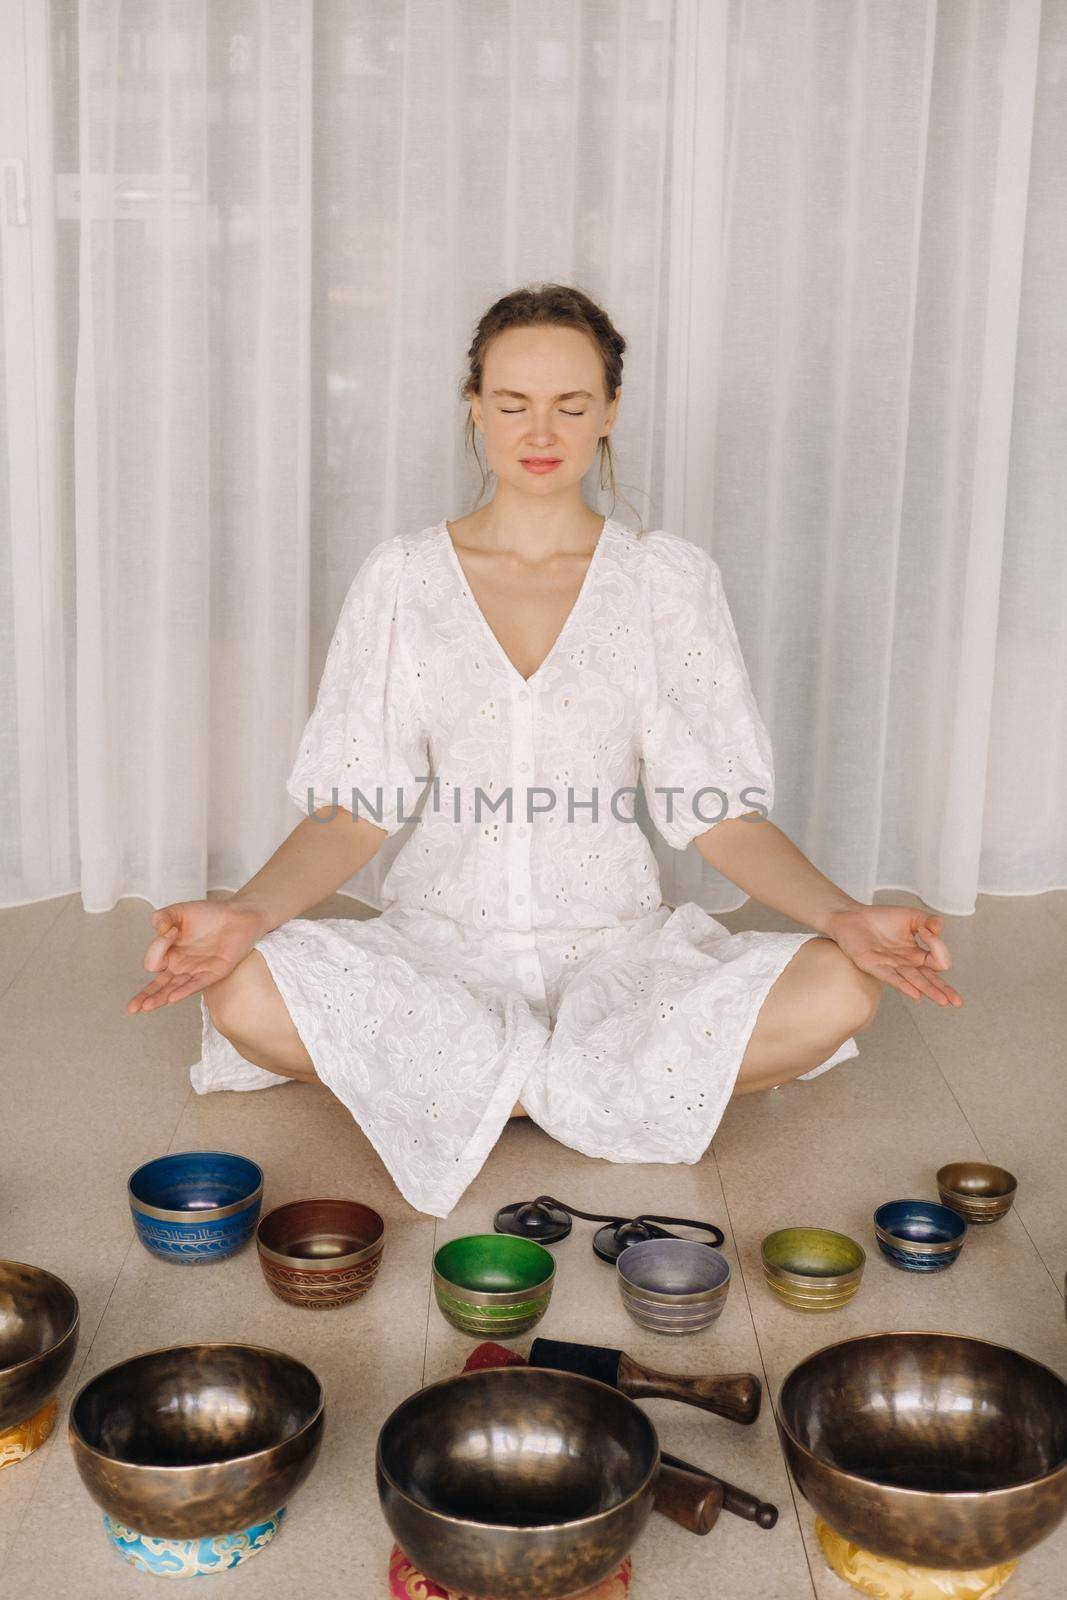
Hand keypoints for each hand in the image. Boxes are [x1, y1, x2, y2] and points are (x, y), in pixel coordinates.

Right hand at [126, 899, 266, 1013]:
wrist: (239, 915)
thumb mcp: (180, 911)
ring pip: (174, 989)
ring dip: (160, 998)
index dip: (157, 947)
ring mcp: (197, 971)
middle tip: (131, 1008)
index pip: (154, 961)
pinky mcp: (214, 973)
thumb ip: (163, 917)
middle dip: (145, 996)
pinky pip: (197, 984)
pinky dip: (184, 991)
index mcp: (170, 954)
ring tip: (146, 1007)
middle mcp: (181, 966)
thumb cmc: (209, 914)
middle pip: (159, 986)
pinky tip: (171, 998)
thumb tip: (157, 928)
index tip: (170, 930)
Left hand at [824, 904, 962, 1007]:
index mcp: (916, 955)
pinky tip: (916, 994)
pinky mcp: (874, 966)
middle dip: (944, 990)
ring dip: (929, 991)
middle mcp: (906, 965)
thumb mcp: (911, 917)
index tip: (927, 931)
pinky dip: (904, 985)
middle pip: (929, 980)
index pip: (937, 960)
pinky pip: (891, 977)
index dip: (938, 947)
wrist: (853, 916)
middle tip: (958, 1002)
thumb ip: (929, 921)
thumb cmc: (881, 918)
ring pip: (914, 982)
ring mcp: (891, 967)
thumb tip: (939, 928)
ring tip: (943, 1001)